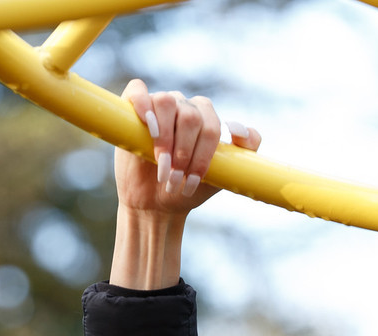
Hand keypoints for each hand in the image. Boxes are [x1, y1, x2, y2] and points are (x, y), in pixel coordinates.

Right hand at [115, 79, 260, 216]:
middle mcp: (184, 107)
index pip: (211, 127)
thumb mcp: (221, 176)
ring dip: (165, 139)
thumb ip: (244, 152)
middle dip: (184, 152)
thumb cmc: (187, 188)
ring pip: (167, 103)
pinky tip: (147, 126)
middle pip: (190, 116)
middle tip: (175, 180)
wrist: (154, 203)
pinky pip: (138, 91)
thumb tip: (238, 129)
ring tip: (161, 167)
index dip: (203, 156)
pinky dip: (143, 105)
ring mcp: (159, 105)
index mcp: (206, 119)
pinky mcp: (133, 107)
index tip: (193, 182)